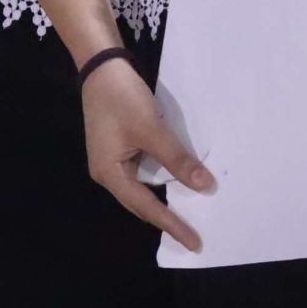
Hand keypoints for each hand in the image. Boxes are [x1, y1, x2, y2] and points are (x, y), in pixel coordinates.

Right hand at [82, 59, 214, 251]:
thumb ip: (177, 160)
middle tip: (193, 236)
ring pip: (143, 186)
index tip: (194, 243)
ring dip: (165, 198)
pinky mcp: (120, 145)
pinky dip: (162, 177)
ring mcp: (112, 158)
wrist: (101, 64)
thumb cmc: (122, 99)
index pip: (146, 207)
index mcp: (110, 174)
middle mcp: (108, 172)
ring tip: (190, 214)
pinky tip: (177, 181)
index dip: (172, 224)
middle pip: (141, 202)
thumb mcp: (152, 130)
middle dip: (167, 217)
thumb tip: (205, 187)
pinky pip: (144, 169)